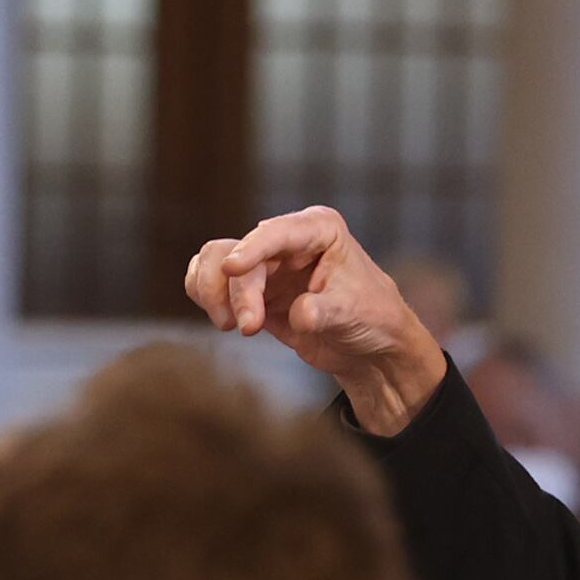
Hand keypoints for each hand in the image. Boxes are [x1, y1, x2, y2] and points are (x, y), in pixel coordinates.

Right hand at [182, 208, 448, 434]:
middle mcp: (288, 241)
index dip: (250, 249)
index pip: (276, 232)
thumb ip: (323, 311)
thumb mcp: (353, 313)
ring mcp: (268, 265)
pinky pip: (213, 283)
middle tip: (247, 328)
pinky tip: (224, 321)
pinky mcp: (254, 291)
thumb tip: (299, 314)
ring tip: (230, 326)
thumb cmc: (373, 319)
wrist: (371, 350)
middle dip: (236, 292)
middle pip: (238, 253)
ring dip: (212, 292)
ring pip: (216, 262)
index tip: (232, 270)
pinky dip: (206, 297)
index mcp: (319, 230)